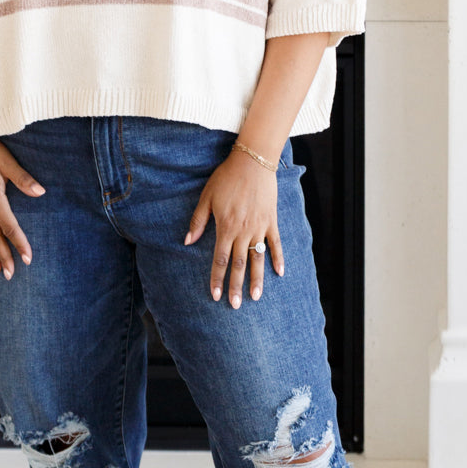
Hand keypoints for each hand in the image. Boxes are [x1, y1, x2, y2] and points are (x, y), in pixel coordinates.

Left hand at [184, 149, 283, 306]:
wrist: (252, 162)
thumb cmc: (226, 178)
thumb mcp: (206, 197)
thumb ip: (198, 221)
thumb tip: (186, 242)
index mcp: (225, 227)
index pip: (220, 259)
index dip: (217, 278)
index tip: (215, 295)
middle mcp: (243, 231)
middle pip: (239, 264)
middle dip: (236, 286)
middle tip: (235, 305)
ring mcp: (259, 227)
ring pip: (258, 258)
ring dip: (256, 279)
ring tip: (255, 297)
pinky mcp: (271, 221)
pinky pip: (276, 243)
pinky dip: (278, 258)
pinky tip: (279, 273)